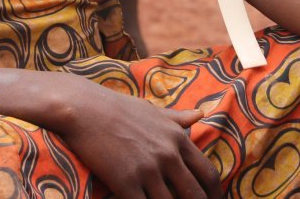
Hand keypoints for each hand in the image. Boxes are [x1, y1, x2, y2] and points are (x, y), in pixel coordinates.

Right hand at [52, 79, 221, 197]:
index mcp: (178, 138)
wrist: (84, 108)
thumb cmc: (118, 108)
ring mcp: (148, 170)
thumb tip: (200, 115)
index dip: (215, 194)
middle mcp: (168, 155)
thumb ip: (178, 118)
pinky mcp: (126, 183)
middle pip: (195, 195)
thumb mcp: (153, 110)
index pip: (208, 173)